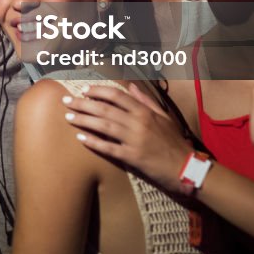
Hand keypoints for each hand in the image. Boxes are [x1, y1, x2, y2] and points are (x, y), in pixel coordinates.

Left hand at [64, 83, 193, 193]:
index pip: (117, 95)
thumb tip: (131, 85)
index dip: (98, 91)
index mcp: (145, 111)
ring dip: (83, 120)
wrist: (186, 167)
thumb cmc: (175, 142)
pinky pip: (108, 148)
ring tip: (68, 116)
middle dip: (83, 103)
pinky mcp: (132, 157)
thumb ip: (146, 100)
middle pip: (105, 108)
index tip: (84, 89)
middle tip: (66, 100)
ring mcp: (134, 140)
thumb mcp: (164, 117)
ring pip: (103, 126)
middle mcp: (138, 122)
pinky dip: (93, 142)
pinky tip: (80, 138)